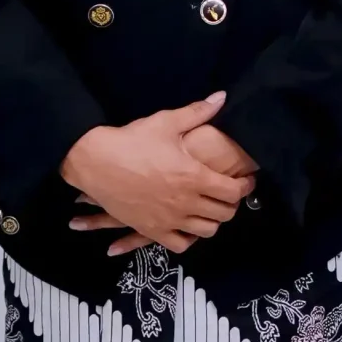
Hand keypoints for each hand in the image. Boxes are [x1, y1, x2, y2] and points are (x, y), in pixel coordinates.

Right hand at [62, 95, 251, 256]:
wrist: (95, 162)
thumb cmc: (133, 140)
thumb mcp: (167, 121)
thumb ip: (198, 112)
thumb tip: (222, 96)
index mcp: (194, 177)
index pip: (233, 191)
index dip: (245, 186)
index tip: (246, 180)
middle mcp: (186, 203)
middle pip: (224, 214)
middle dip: (232, 204)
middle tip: (229, 193)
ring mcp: (168, 220)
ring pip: (205, 232)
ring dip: (213, 221)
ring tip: (210, 208)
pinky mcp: (151, 230)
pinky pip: (180, 245)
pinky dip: (189, 238)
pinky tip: (187, 225)